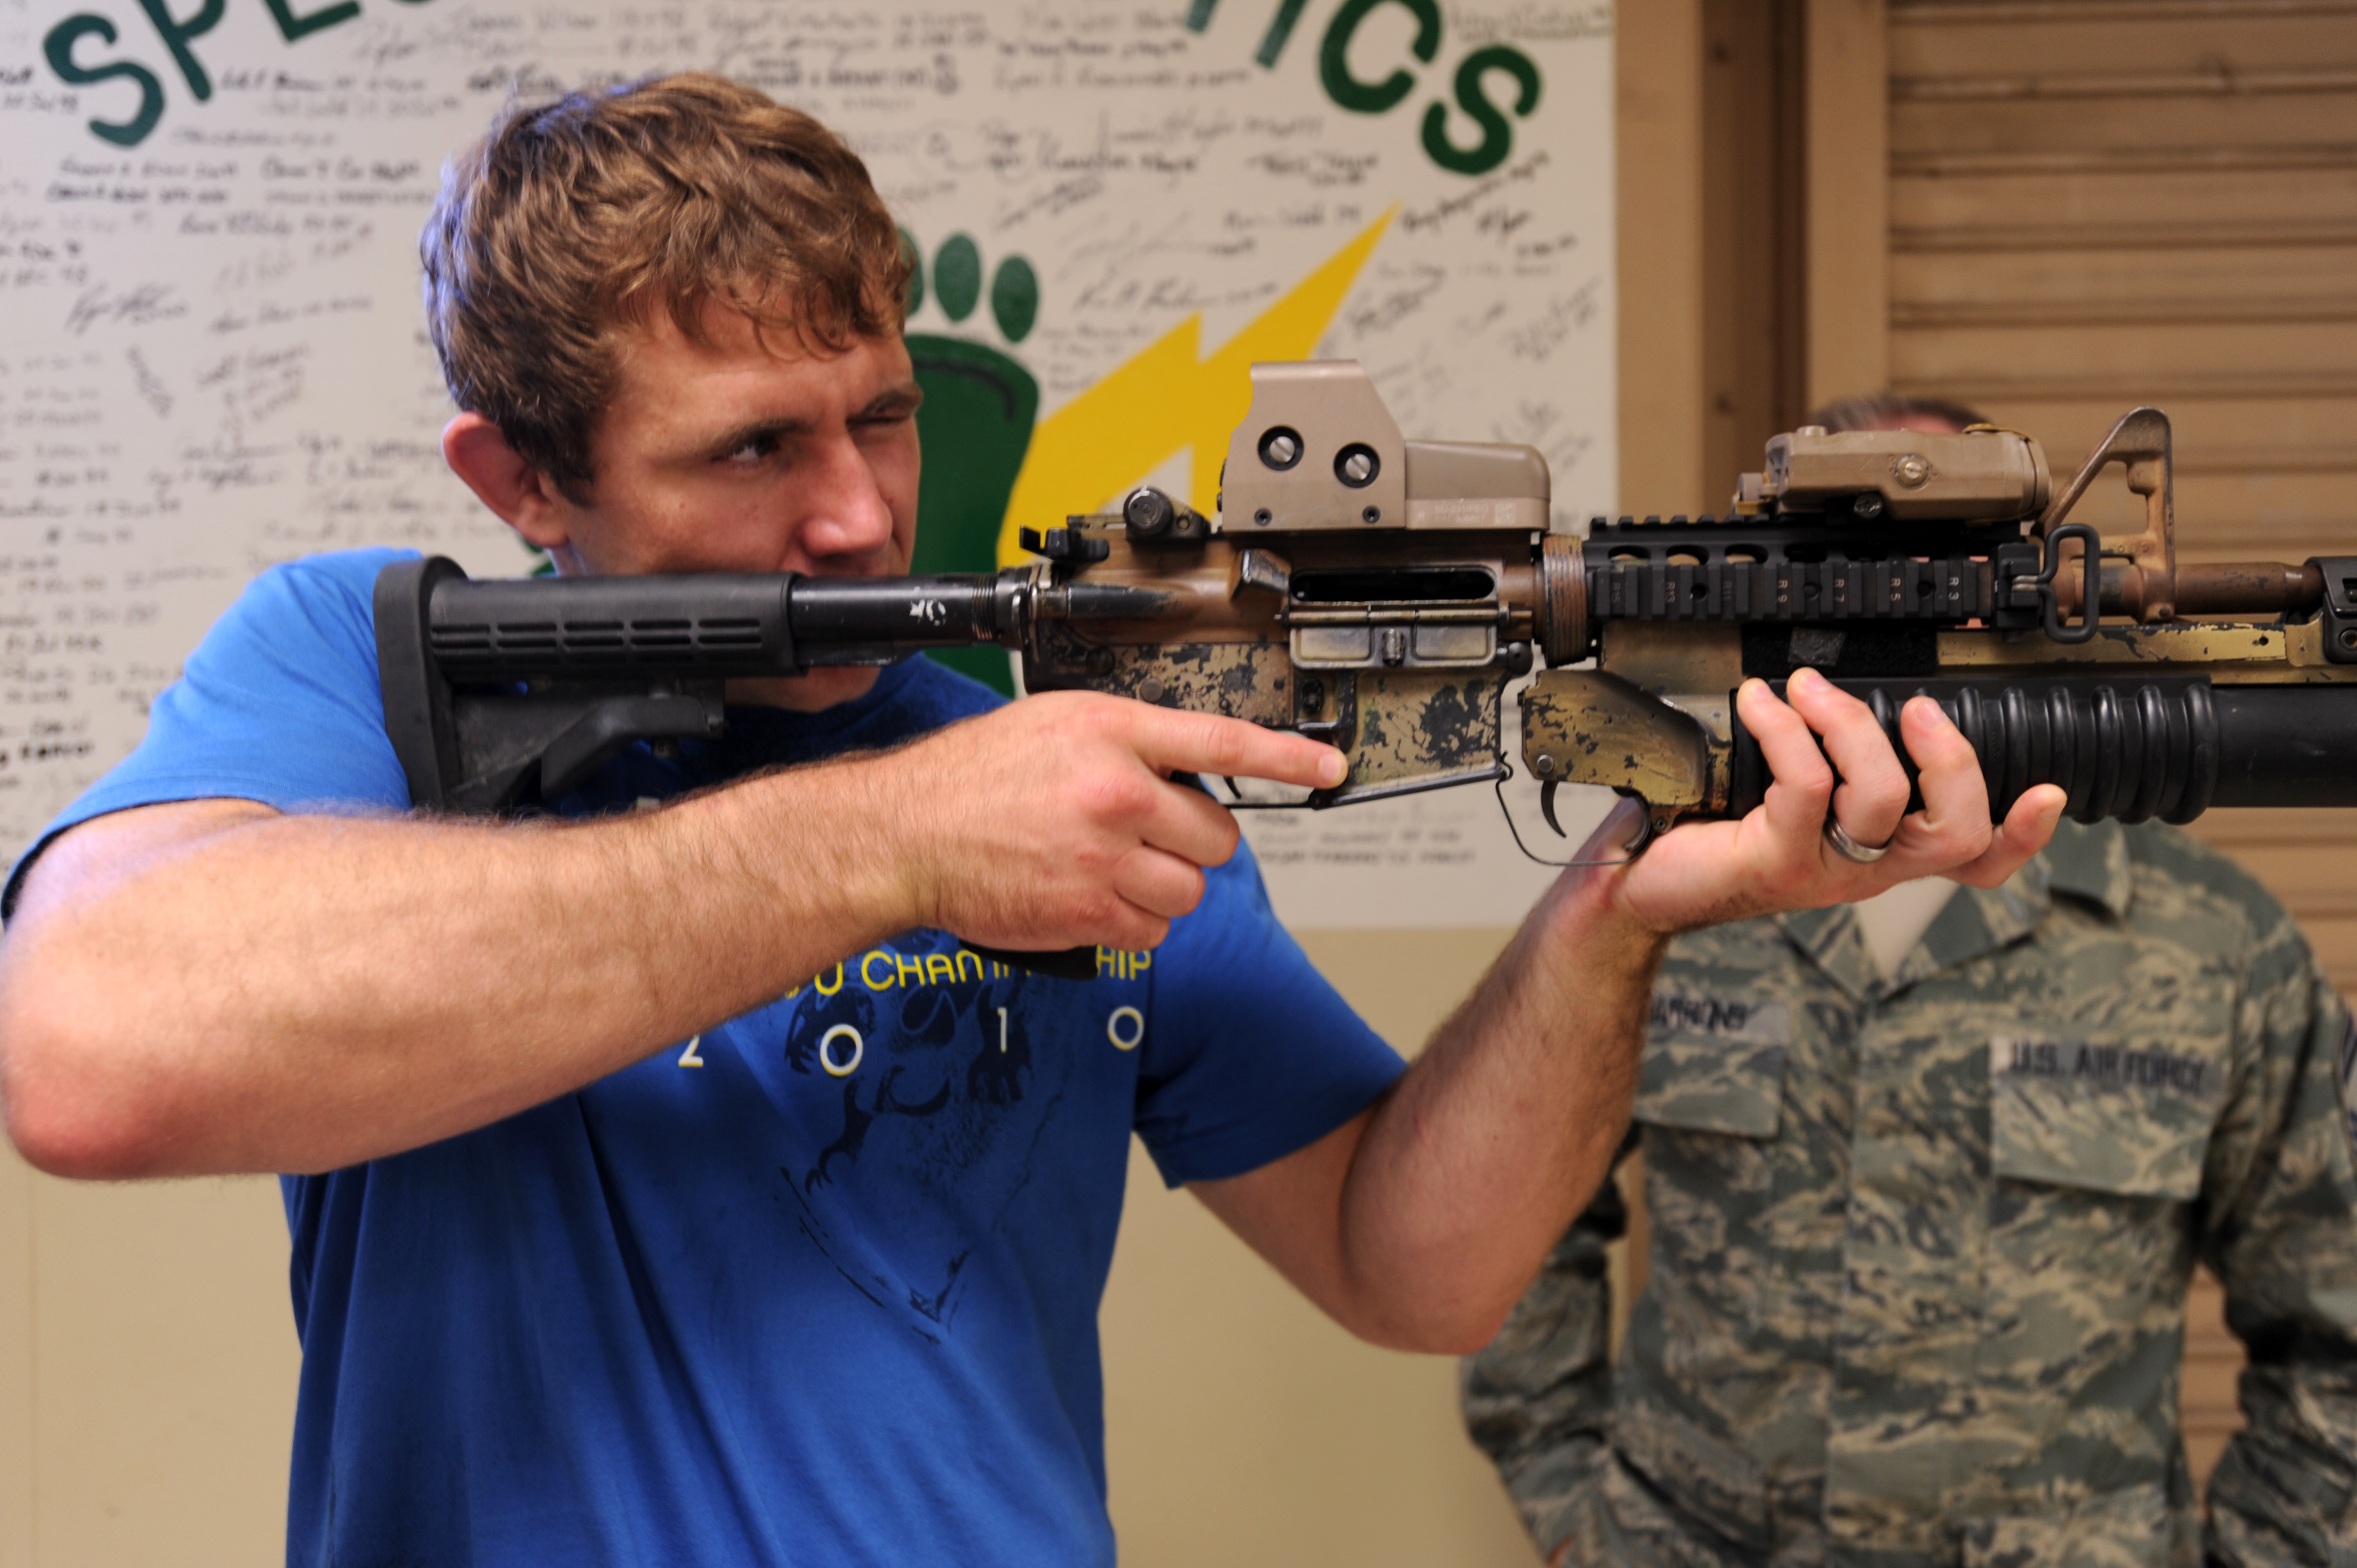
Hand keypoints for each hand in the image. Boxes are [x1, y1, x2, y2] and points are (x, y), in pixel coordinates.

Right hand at [877, 692, 1344, 951]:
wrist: (908, 834)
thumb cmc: (973, 778)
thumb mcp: (1055, 725)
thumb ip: (1127, 742)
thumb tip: (1184, 767)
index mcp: (1111, 732)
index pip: (1222, 741)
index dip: (1287, 759)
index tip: (1329, 768)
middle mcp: (1116, 792)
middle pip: (1215, 835)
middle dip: (1189, 841)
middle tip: (1141, 835)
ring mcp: (1105, 857)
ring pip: (1189, 890)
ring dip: (1161, 887)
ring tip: (1107, 868)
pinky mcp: (1090, 914)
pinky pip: (1153, 932)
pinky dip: (1131, 925)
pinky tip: (1089, 898)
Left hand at [1605, 666, 2061, 933]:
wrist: (1640, 880)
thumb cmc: (1713, 831)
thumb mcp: (1785, 794)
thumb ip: (1831, 759)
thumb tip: (1849, 690)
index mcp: (1883, 850)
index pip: (1975, 857)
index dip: (2022, 834)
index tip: (2049, 792)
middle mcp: (1866, 866)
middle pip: (1954, 831)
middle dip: (1951, 760)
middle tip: (1916, 710)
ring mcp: (1826, 869)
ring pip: (1883, 799)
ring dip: (1850, 726)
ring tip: (1808, 689)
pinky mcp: (1778, 861)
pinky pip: (1807, 787)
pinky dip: (1788, 732)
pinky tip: (1761, 704)